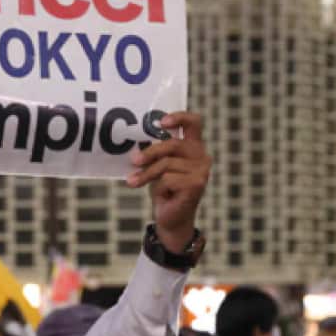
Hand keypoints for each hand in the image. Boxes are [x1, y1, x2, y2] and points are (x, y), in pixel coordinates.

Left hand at [127, 112, 210, 252]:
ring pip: (166, 164)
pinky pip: (167, 179)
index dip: (179, 117)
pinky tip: (163, 195)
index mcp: (193, 147)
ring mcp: (202, 171)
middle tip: (133, 160)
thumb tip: (136, 151)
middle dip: (149, 153)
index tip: (161, 122)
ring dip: (146, 175)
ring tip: (135, 182)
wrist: (172, 218)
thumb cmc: (165, 189)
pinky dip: (158, 188)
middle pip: (172, 145)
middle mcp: (202, 156)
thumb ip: (156, 154)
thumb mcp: (158, 167)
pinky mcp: (197, 184)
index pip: (193, 123)